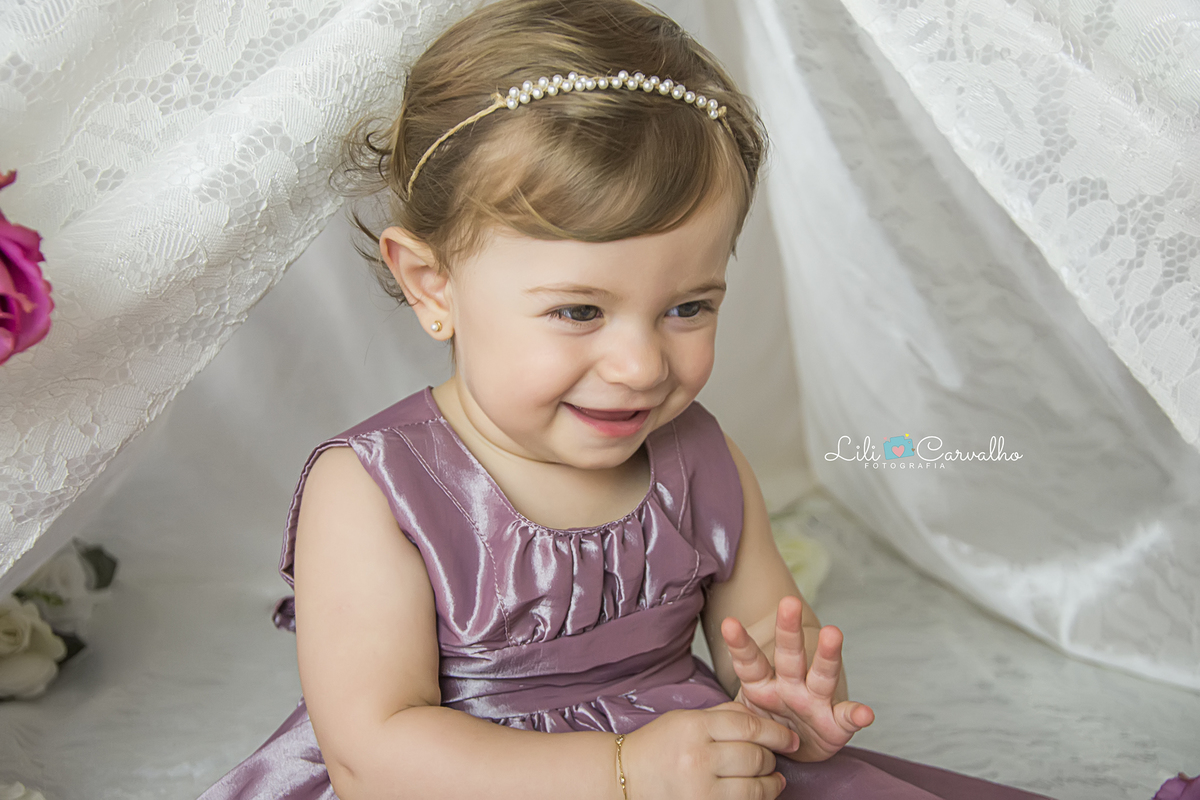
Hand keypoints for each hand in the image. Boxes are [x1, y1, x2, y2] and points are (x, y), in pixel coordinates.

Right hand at [620, 702, 797, 798]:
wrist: (627, 776)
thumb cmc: (659, 745)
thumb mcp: (687, 719)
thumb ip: (725, 715)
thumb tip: (764, 721)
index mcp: (694, 727)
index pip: (748, 726)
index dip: (776, 733)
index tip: (790, 739)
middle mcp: (698, 758)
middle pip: (755, 757)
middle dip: (770, 758)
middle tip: (772, 757)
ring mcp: (700, 789)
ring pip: (754, 787)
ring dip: (770, 783)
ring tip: (773, 779)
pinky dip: (757, 799)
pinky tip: (761, 792)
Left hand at [721, 596, 874, 761]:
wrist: (792, 754)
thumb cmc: (766, 728)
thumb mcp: (744, 718)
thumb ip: (734, 713)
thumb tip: (706, 724)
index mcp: (763, 684)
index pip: (750, 661)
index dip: (739, 644)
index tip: (728, 623)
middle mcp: (790, 686)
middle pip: (789, 655)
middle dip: (787, 630)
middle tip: (788, 603)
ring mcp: (814, 702)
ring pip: (821, 674)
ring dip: (827, 653)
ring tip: (832, 633)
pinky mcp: (835, 725)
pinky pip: (847, 718)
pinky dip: (856, 715)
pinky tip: (866, 713)